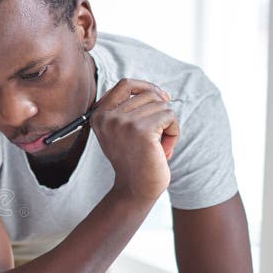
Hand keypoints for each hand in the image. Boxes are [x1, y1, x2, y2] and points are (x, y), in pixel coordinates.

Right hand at [91, 78, 178, 202]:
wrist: (136, 188)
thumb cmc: (134, 159)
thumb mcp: (123, 131)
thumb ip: (129, 109)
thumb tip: (159, 92)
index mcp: (99, 115)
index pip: (125, 84)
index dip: (147, 87)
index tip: (161, 99)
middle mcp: (107, 117)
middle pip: (148, 94)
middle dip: (160, 112)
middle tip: (157, 135)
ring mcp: (123, 122)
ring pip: (161, 105)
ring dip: (167, 124)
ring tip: (159, 144)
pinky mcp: (141, 130)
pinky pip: (170, 115)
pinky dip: (174, 131)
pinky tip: (165, 149)